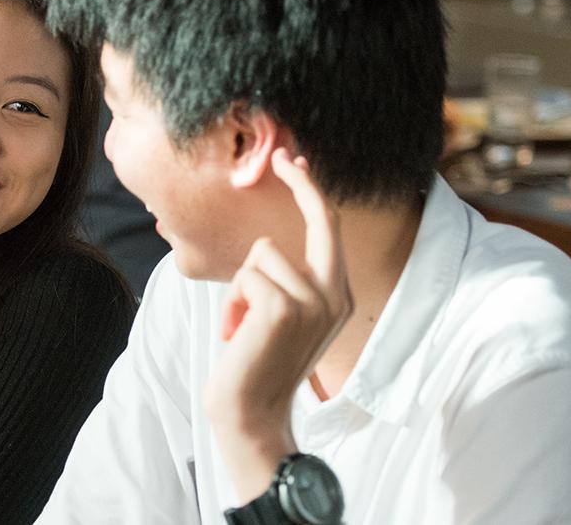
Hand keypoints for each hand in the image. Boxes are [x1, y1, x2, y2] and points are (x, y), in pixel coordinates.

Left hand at [203, 151, 352, 498]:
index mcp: (339, 297)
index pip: (331, 231)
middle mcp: (336, 296)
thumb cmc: (256, 364)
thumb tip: (269, 246)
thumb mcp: (283, 318)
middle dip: (300, 182)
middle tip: (283, 156)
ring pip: (263, 253)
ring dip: (240, 286)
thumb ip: (287, 284)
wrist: (251, 413)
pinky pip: (246, 275)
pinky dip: (231, 302)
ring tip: (242, 325)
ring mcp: (314, 302)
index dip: (313, 191)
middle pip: (319, 219)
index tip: (293, 160)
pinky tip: (236, 334)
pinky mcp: (284, 308)